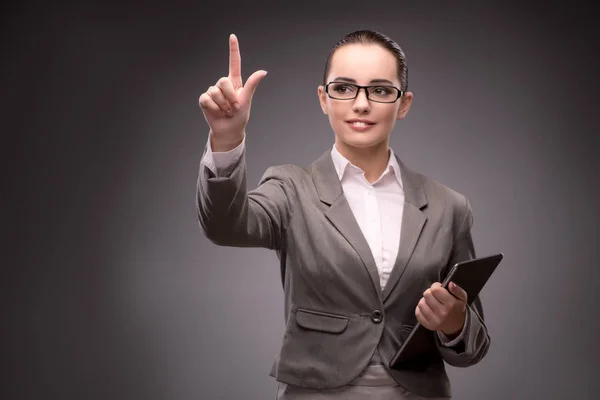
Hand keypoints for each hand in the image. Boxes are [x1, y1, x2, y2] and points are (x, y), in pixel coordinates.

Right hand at [198, 34, 266, 148]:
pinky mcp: (204, 100)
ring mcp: (213, 91)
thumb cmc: (240, 116)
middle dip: (230, 97)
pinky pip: (207, 99)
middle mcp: (223, 85)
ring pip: (215, 92)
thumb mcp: (247, 100)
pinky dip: (214, 108)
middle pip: (223, 81)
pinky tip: (217, 112)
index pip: (234, 62)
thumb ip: (252, 84)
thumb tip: (263, 71)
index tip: (232, 36)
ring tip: (226, 111)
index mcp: (235, 82)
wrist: (229, 130)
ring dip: (223, 105)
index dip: (233, 49)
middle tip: (233, 108)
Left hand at [415, 282, 467, 337]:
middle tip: (435, 296)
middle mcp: (443, 313)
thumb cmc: (457, 308)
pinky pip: (418, 313)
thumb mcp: (462, 297)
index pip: (435, 289)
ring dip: (425, 301)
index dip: (436, 286)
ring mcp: (435, 321)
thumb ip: (457, 289)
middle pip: (427, 295)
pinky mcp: (429, 326)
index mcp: (451, 304)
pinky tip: (427, 308)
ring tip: (431, 302)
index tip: (439, 289)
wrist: (457, 325)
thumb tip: (450, 284)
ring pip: (421, 303)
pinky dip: (420, 309)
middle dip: (430, 293)